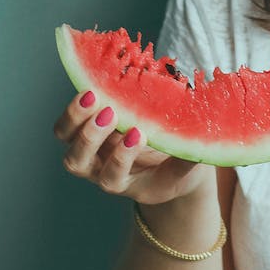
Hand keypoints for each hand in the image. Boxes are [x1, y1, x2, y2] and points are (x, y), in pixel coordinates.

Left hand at [53, 93, 209, 204]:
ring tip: (93, 96)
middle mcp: (98, 169)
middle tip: (110, 113)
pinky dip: (76, 106)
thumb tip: (202, 141)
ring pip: (67, 139)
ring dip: (76, 118)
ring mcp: (88, 149)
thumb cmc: (175, 167)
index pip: (113, 177)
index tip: (139, 134)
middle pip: (78, 162)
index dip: (121, 157)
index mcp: (123, 183)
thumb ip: (189, 158)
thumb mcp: (185, 168)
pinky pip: (69, 121)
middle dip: (92, 136)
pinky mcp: (84, 129)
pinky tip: (93, 86)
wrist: (161, 164)